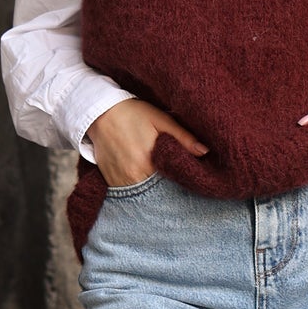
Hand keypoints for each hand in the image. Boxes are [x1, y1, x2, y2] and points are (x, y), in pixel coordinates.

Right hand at [86, 98, 208, 188]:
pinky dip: (138, 190)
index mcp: (148, 163)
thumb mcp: (161, 120)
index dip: (182, 183)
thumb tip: (206, 152)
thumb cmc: (134, 114)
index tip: (189, 181)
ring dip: (152, 192)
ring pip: (142, 196)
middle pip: (157, 194)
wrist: (101, 112)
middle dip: (168, 191)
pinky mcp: (111, 182)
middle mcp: (132, 177)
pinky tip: (144, 181)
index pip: (172, 184)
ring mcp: (119, 182)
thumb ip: (184, 138)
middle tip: (177, 185)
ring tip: (161, 183)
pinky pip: (128, 194)